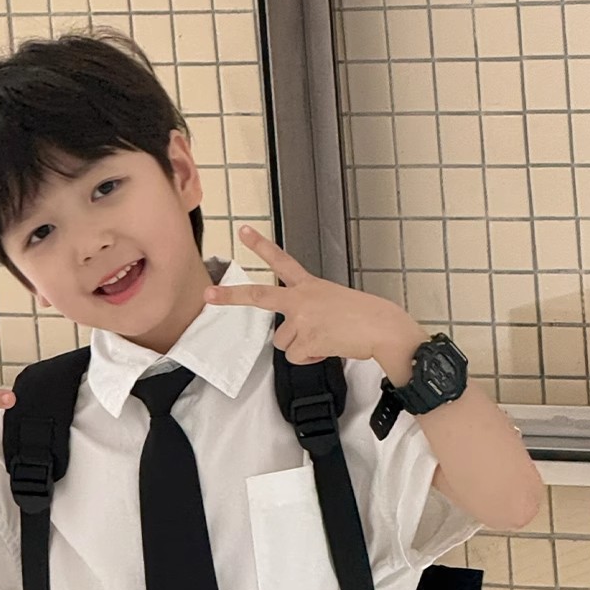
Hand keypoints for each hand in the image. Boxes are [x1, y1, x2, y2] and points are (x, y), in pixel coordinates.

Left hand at [203, 225, 425, 366]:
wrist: (382, 327)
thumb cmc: (363, 317)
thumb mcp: (332, 302)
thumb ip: (308, 311)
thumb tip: (295, 337)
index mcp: (309, 285)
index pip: (282, 261)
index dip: (261, 245)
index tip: (243, 232)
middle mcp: (301, 298)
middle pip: (258, 296)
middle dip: (230, 296)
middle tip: (207, 295)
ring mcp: (301, 317)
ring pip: (282, 343)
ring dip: (301, 346)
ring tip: (326, 338)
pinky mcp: (306, 338)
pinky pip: (297, 357)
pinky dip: (311, 358)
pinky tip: (329, 346)